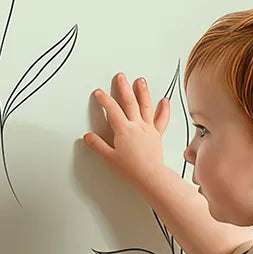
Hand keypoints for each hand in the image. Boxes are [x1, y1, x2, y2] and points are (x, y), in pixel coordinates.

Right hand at [81, 73, 170, 188]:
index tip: (99, 92)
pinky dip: (164, 109)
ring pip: (146, 106)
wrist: (150, 176)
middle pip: (129, 102)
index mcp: (124, 130)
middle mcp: (137, 126)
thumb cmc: (131, 169)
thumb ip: (97, 145)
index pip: (112, 109)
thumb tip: (88, 137)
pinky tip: (164, 100)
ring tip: (140, 81)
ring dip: (143, 92)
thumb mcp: (109, 158)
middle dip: (123, 88)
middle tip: (120, 77)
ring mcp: (148, 129)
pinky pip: (161, 119)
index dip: (104, 99)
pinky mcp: (157, 134)